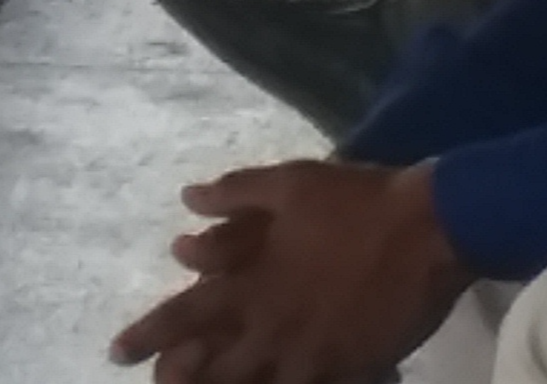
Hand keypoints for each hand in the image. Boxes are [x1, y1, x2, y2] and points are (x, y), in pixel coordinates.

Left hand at [110, 159, 465, 383]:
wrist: (430, 228)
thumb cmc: (354, 200)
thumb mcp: (287, 182)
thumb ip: (234, 194)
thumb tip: (187, 199)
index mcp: (253, 282)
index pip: (186, 314)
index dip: (147, 334)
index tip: (116, 350)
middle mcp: (276, 325)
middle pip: (217, 369)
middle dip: (183, 382)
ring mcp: (316, 354)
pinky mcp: (356, 367)